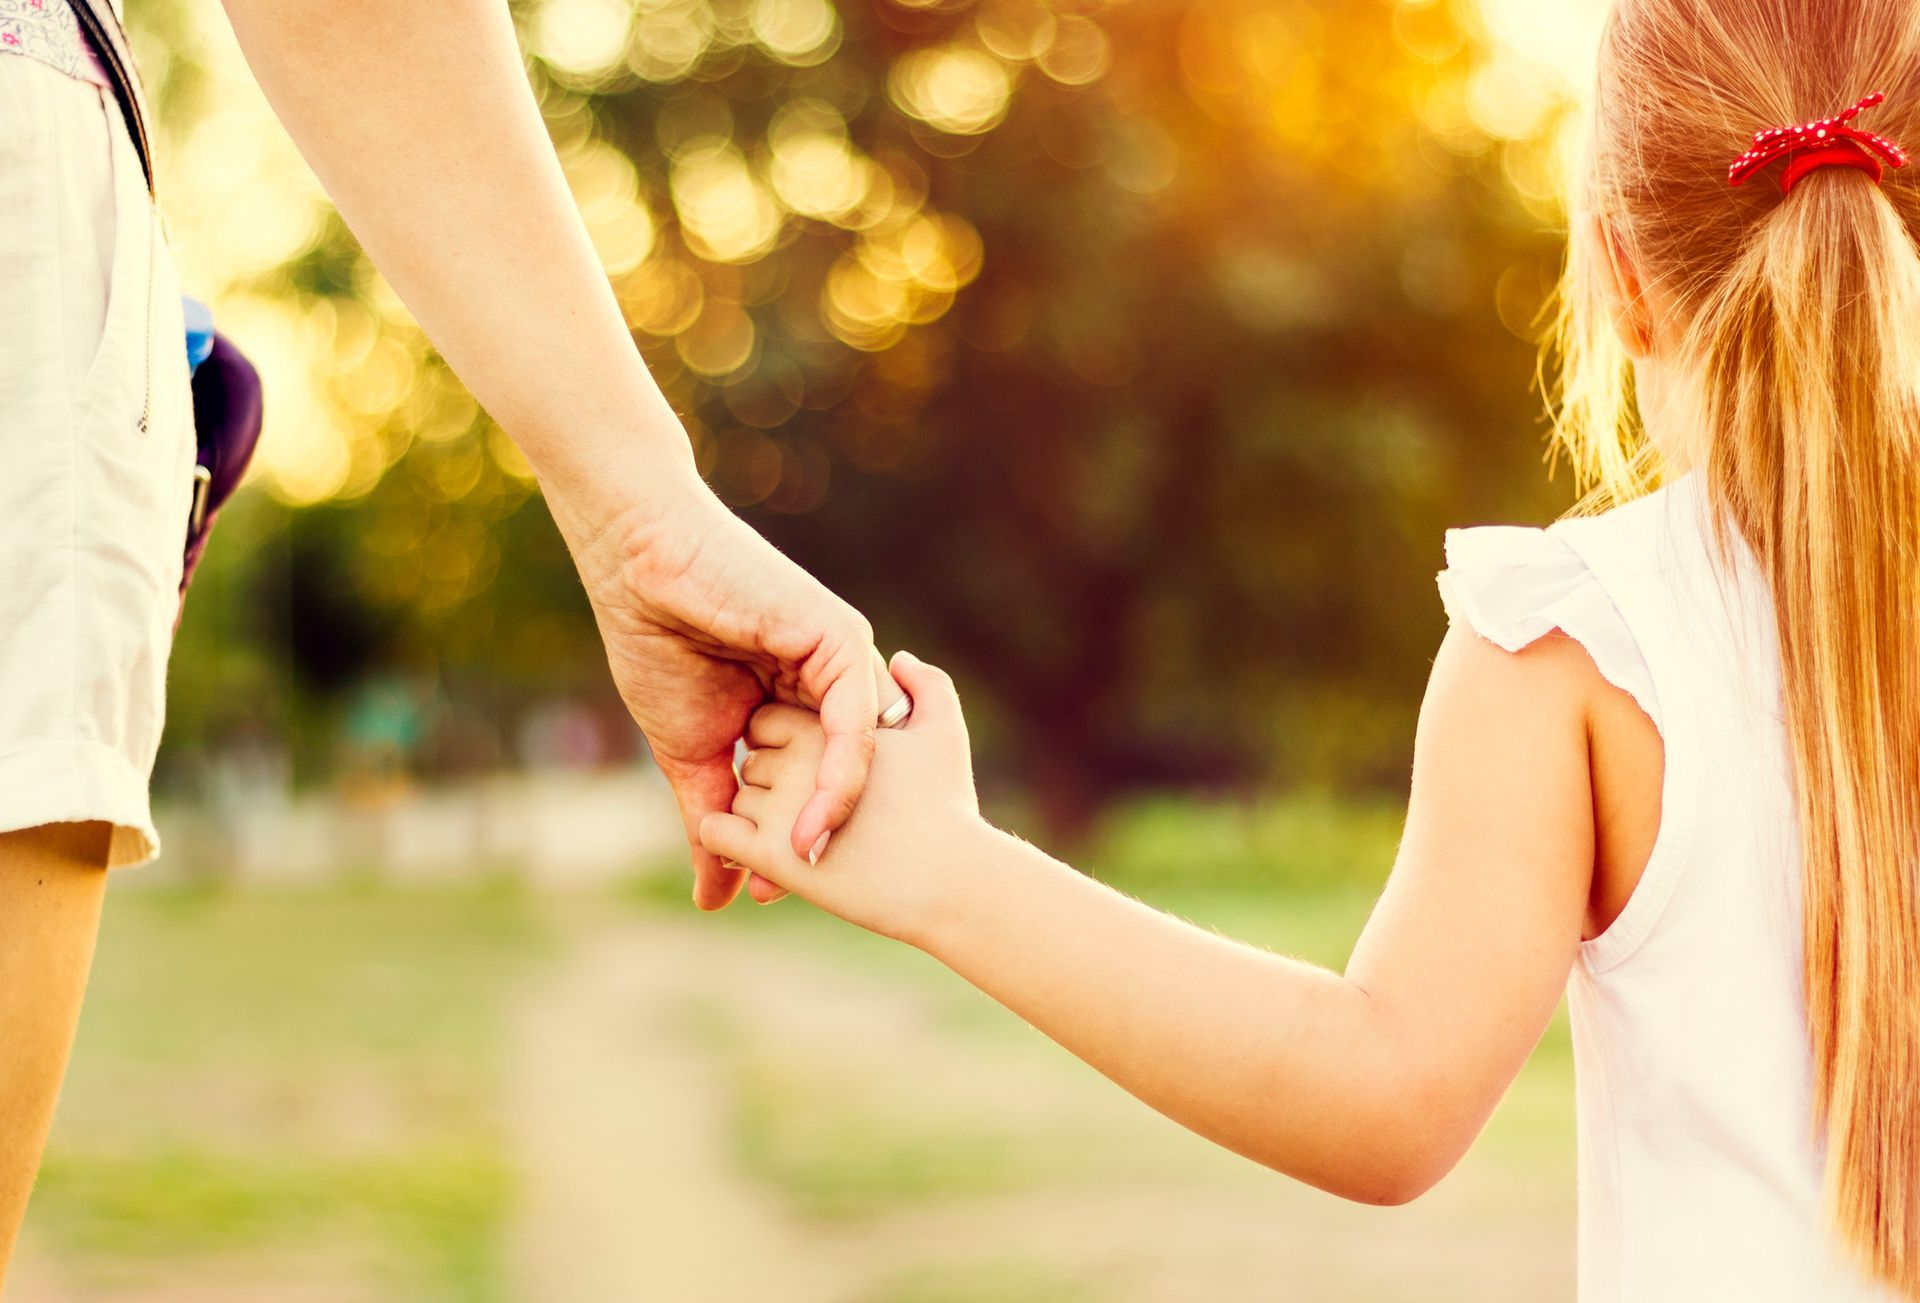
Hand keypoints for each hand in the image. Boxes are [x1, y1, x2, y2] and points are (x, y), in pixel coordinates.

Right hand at [569, 477, 903, 909]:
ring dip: (838, 814)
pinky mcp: (842, 640)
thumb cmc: (657, 648)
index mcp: (801, 707)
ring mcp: (843, 661)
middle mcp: (832, 685)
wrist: (635, 572)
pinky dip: (842, 776)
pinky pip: (856, 721)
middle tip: (797, 891)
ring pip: (861, 754)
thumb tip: (714, 901)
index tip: (774, 891)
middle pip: (850, 775)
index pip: (820, 786)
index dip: (801, 838)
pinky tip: (818, 821)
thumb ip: (714, 827)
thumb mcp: (691, 760)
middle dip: (827, 835)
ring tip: (810, 866)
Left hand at [697, 652, 986, 944]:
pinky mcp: (770, 854)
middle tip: (805, 812)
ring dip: (753, 821)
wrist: (950, 882)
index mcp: (827, 723)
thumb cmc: (948, 809)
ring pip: (737, 802)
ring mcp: (780, 805)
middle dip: (769, 782)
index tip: (814, 773)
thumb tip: (899, 659)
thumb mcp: (944, 733)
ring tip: (796, 843)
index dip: (789, 747)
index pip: (771, 723)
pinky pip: (715, 834)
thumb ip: (927, 685)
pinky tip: (753, 859)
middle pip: (754, 761)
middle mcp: (796, 757)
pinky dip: (725, 844)